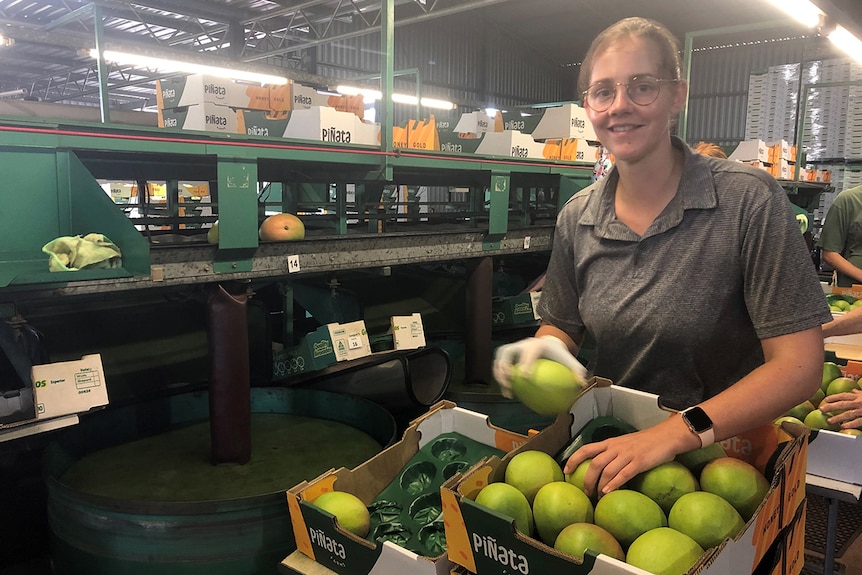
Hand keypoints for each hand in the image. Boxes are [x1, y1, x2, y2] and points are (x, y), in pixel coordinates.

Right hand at [492, 335, 586, 398]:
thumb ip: (576, 370)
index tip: (526, 376)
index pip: (529, 352)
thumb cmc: (558, 354)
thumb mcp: (568, 360)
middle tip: (508, 382)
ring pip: (499, 358)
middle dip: (504, 365)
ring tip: (506, 391)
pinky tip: (508, 394)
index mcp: (536, 344)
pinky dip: (501, 378)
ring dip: (498, 373)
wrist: (548, 342)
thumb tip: (581, 384)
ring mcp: (513, 347)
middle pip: (507, 352)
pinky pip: (500, 365)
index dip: (526, 362)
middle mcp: (521, 344)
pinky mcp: (508, 353)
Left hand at [562, 417, 697, 496]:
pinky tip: (608, 492)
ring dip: (599, 485)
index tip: (566, 471)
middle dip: (587, 478)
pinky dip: (614, 483)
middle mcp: (615, 448)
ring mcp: (627, 455)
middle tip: (585, 492)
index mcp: (610, 443)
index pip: (586, 449)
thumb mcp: (624, 444)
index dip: (574, 459)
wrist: (666, 436)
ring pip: (607, 470)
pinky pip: (624, 474)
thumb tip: (601, 469)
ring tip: (597, 497)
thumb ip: (613, 453)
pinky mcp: (639, 462)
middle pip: (594, 463)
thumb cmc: (645, 442)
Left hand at [821, 389, 861, 429]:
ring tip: (829, 421)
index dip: (834, 397)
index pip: (844, 396)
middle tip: (821, 409)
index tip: (825, 400)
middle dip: (831, 407)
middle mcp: (858, 403)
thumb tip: (853, 390)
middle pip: (842, 404)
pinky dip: (851, 424)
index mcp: (858, 397)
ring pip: (848, 414)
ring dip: (838, 417)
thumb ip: (859, 393)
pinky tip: (843, 426)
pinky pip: (859, 421)